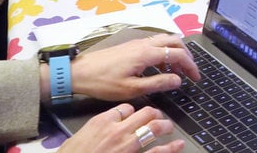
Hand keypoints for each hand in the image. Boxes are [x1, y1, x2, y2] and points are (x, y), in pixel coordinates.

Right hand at [59, 104, 183, 152]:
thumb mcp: (78, 136)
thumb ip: (96, 128)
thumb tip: (106, 123)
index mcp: (102, 121)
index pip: (126, 108)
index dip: (133, 111)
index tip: (135, 114)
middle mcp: (117, 130)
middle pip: (145, 113)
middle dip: (155, 114)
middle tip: (159, 117)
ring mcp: (127, 145)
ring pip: (154, 128)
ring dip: (165, 126)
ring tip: (170, 127)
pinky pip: (157, 152)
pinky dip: (170, 148)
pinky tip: (178, 145)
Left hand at [69, 34, 200, 102]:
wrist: (79, 72)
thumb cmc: (103, 82)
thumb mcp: (132, 88)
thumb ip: (158, 83)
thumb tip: (178, 80)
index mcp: (146, 53)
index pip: (177, 54)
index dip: (190, 66)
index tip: (196, 78)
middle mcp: (144, 43)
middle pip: (175, 42)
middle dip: (187, 55)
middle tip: (190, 72)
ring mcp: (137, 43)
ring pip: (165, 40)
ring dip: (175, 53)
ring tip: (176, 71)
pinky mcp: (131, 46)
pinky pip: (155, 43)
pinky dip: (164, 52)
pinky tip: (159, 67)